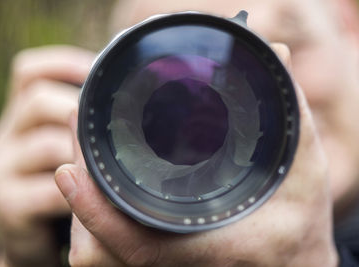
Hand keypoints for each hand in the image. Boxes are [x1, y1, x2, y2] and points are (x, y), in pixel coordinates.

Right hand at [0, 46, 94, 266]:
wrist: (36, 234)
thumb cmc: (61, 180)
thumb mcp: (64, 144)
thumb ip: (82, 122)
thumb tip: (127, 91)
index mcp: (22, 116)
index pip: (29, 72)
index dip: (65, 64)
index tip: (100, 70)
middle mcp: (7, 135)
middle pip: (38, 99)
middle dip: (81, 108)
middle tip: (116, 123)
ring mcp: (3, 169)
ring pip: (47, 144)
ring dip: (85, 151)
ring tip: (112, 160)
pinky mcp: (9, 203)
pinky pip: (48, 190)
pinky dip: (78, 191)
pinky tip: (96, 195)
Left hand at [55, 44, 337, 266]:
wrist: (292, 264)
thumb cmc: (298, 228)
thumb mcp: (304, 172)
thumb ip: (293, 116)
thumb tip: (273, 52)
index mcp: (207, 247)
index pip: (139, 244)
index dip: (96, 210)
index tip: (69, 171)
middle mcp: (176, 266)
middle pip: (103, 243)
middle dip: (84, 189)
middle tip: (78, 135)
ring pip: (100, 248)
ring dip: (88, 202)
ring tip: (85, 154)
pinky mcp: (155, 266)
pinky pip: (108, 249)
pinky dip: (97, 215)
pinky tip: (102, 184)